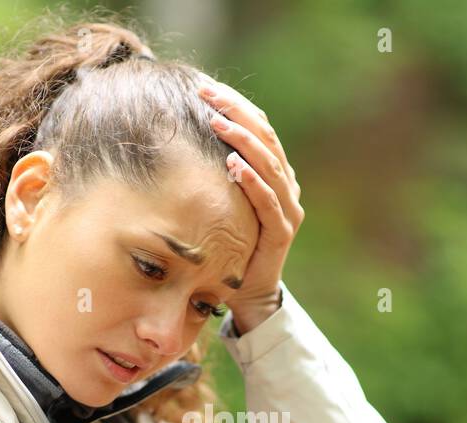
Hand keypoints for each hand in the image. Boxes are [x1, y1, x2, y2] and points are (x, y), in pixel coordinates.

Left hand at [198, 78, 304, 334]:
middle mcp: (285, 185)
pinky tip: (234, 165)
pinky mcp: (282, 232)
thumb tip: (179, 139)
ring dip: (243, 141)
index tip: (206, 87)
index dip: (236, 105)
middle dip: (236, 112)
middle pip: (266, 138)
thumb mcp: (221, 202)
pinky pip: (268, 202)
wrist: (248, 292)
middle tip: (208, 94)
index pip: (260, 128)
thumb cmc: (231, 244)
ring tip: (219, 123)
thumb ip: (215, 173)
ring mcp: (287, 209)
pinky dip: (252, 182)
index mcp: (274, 172)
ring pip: (269, 165)